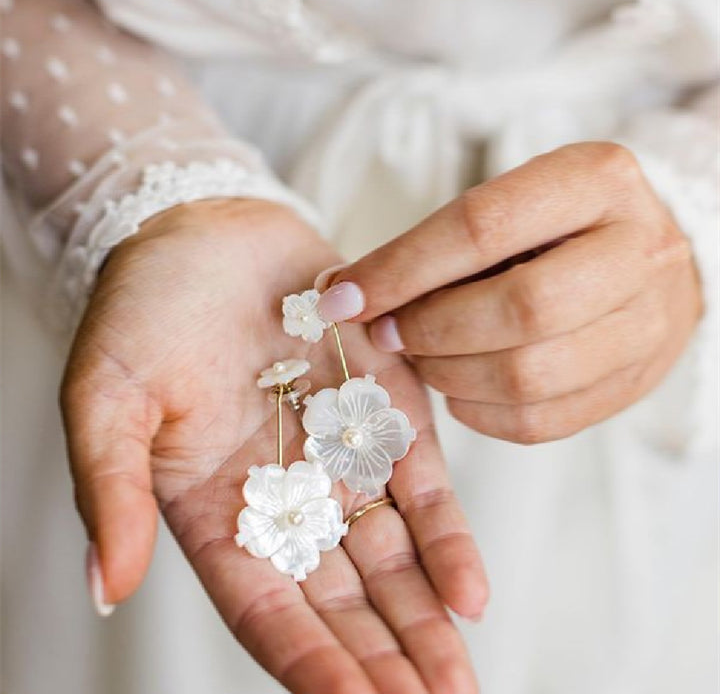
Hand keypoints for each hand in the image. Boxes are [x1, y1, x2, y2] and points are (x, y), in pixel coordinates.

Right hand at [61, 199, 486, 693]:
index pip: (266, 608)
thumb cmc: (145, 311)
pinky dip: (446, 535)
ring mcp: (341, 456)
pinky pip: (421, 485)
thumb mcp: (107, 397)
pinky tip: (469, 591)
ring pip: (391, 557)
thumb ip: (112, 488)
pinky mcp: (386, 410)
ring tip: (457, 676)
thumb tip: (105, 584)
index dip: (309, 663)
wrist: (209, 234)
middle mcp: (286, 496)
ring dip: (424, 617)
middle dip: (384, 661)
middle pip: (341, 600)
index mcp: (216, 510)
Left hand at [316, 142, 701, 443]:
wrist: (651, 256)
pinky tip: (459, 385)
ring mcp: (648, 325)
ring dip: (449, 375)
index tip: (340, 298)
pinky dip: (477, 411)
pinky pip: (539, 422)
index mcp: (597, 181)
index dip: (400, 269)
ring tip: (423, 357)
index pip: (482, 227)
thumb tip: (342, 291)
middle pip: (518, 309)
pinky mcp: (634, 384)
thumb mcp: (509, 205)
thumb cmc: (558, 226)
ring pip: (528, 376)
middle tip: (387, 333)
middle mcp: (638, 251)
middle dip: (429, 329)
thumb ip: (437, 245)